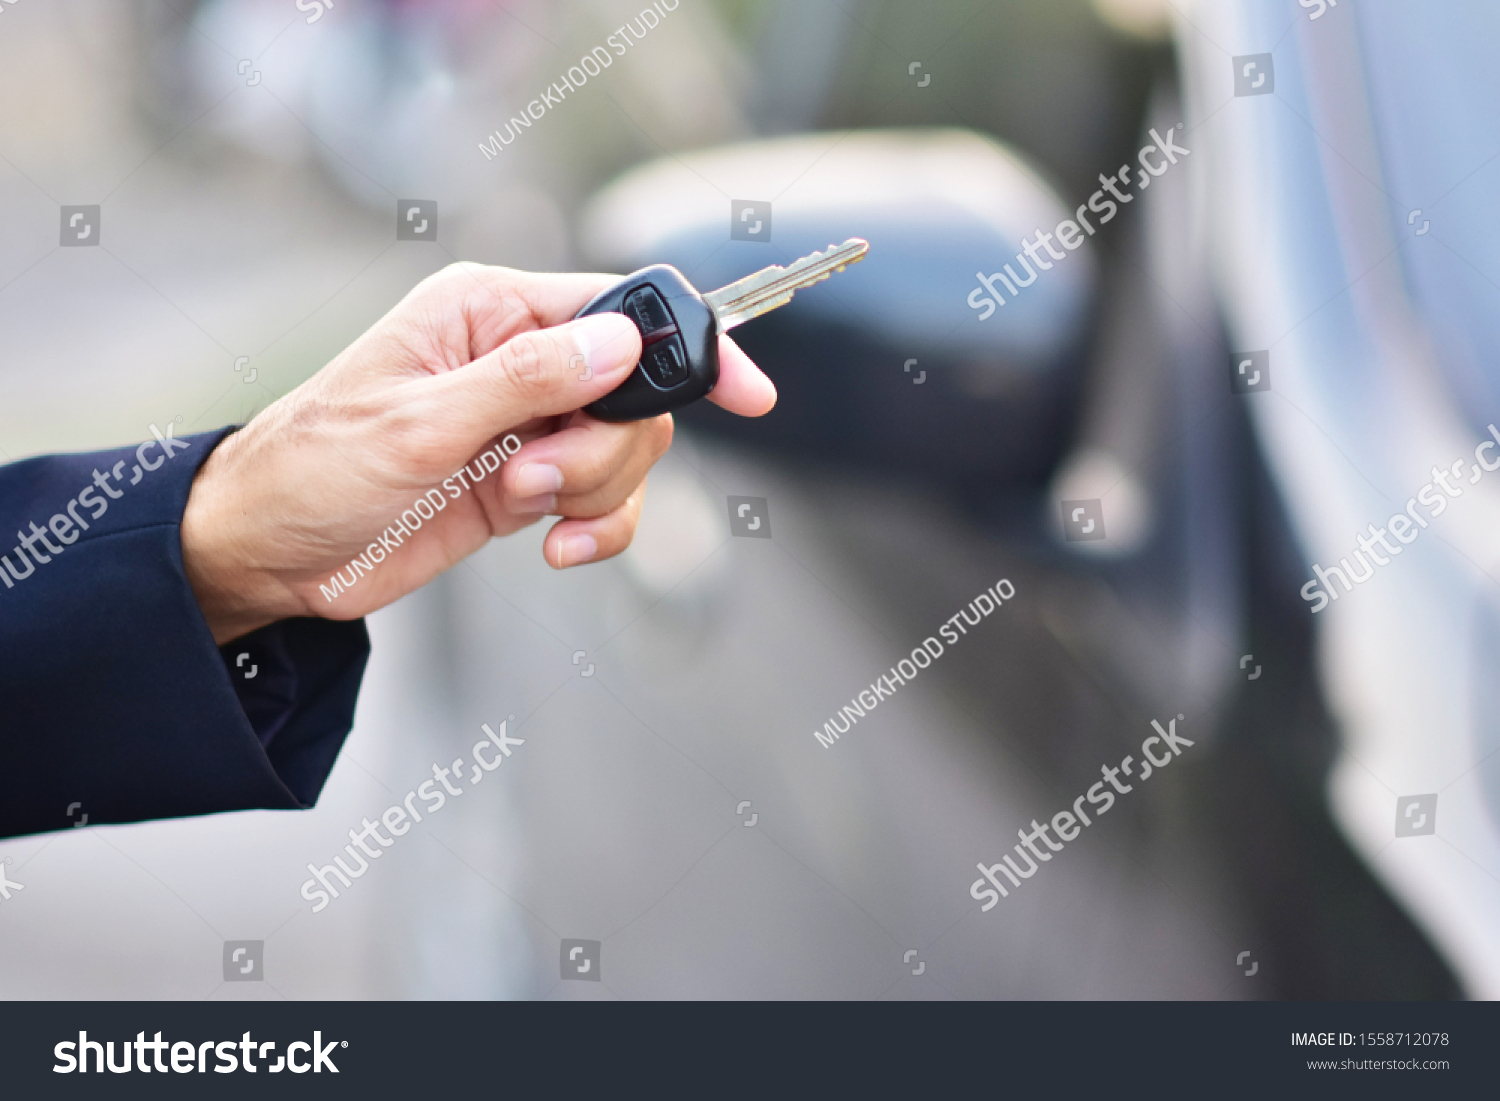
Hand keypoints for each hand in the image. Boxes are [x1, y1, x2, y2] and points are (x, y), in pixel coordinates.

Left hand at [180, 262, 775, 643]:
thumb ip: (526, 380)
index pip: (618, 309)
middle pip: (636, 394)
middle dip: (604, 450)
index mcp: (490, 313)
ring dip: (593, 492)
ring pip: (628, 453)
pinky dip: (599, 529)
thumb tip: (619, 343)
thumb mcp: (417, 423)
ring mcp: (528, 425)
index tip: (748, 394)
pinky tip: (555, 549)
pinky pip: (606, 503)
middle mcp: (520, 360)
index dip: (688, 348)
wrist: (273, 555)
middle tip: (533, 479)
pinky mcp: (527, 484)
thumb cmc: (315, 469)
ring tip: (518, 508)